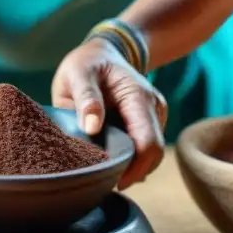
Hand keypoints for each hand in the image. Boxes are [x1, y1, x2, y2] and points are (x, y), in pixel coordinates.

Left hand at [52, 38, 167, 188]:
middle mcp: (152, 108)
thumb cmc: (88, 63)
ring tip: (103, 168)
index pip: (148, 142)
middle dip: (133, 171)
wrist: (104, 52)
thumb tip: (92, 128)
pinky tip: (109, 157)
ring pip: (150, 154)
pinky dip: (130, 157)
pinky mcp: (149, 122)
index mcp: (137, 97)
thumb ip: (85, 97)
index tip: (113, 181)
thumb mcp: (78, 73)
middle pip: (153, 154)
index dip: (134, 168)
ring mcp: (154, 115)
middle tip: (103, 180)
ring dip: (131, 166)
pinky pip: (143, 147)